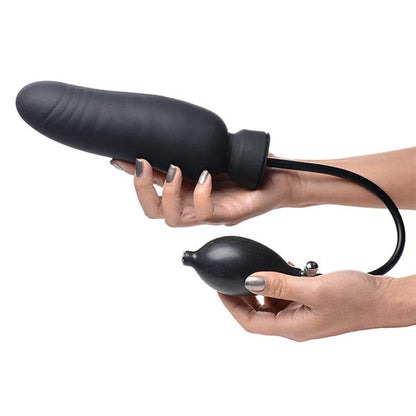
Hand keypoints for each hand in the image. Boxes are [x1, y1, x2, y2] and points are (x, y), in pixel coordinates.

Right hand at [110, 157, 300, 226]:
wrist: (280, 180)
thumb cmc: (249, 169)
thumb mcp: (216, 153)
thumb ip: (196, 148)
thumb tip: (174, 131)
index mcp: (188, 191)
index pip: (154, 190)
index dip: (133, 177)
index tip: (119, 157)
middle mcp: (194, 205)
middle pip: (155, 211)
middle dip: (143, 189)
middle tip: (143, 163)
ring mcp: (209, 213)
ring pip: (174, 219)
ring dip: (169, 193)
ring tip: (174, 168)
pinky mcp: (228, 215)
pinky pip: (206, 213)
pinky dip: (200, 193)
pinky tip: (204, 175)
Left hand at [218, 270, 394, 340]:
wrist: (383, 299)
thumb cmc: (356, 299)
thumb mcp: (314, 289)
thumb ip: (280, 285)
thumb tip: (250, 282)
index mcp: (292, 327)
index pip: (250, 322)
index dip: (231, 306)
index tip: (219, 289)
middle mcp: (294, 324)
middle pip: (258, 313)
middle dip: (242, 295)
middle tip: (232, 276)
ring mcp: (303, 314)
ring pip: (271, 303)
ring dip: (263, 286)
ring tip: (260, 269)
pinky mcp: (310, 304)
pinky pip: (287, 295)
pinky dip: (280, 282)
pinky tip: (284, 268)